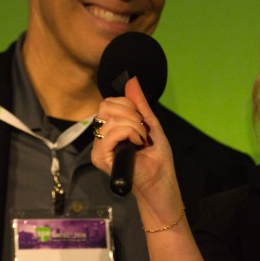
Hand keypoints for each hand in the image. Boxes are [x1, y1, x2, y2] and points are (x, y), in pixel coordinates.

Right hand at [91, 77, 176, 196]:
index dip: (128, 105)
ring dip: (134, 126)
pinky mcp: (99, 157)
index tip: (141, 120)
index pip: (109, 103)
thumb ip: (139, 104)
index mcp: (111, 128)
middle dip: (130, 114)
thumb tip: (131, 80)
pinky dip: (129, 133)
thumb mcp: (150, 124)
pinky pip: (111, 133)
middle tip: (141, 130)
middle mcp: (101, 136)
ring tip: (141, 140)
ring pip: (111, 119)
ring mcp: (98, 147)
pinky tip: (137, 144)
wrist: (161, 180)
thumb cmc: (157, 157)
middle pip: (105, 106)